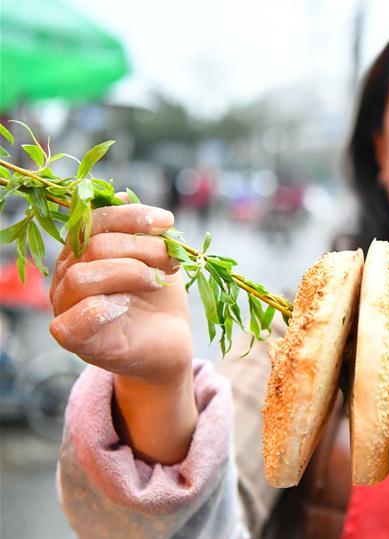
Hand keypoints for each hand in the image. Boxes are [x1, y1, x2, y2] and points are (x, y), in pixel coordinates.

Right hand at [49, 199, 192, 385]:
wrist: (170, 345)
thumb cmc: (159, 301)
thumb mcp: (156, 259)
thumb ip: (138, 230)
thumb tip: (121, 192)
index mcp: (83, 251)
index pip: (94, 220)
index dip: (131, 216)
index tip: (168, 222)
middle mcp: (67, 275)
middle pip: (93, 246)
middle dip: (142, 248)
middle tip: (172, 261)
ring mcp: (65, 307)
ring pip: (83, 276)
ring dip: (131, 273)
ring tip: (158, 282)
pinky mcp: (73, 338)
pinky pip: (74, 319)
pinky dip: (105, 307)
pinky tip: (128, 304)